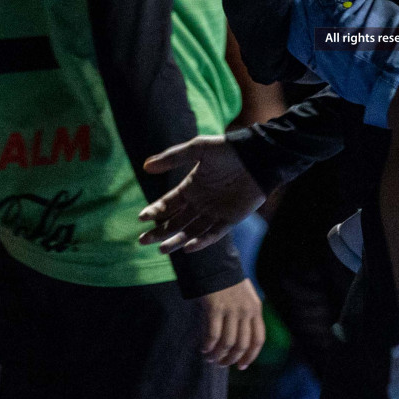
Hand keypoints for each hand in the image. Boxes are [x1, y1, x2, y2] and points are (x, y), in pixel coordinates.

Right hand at [138, 136, 266, 253]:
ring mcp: (214, 212)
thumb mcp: (198, 149)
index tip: (141, 218)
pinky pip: (214, 234)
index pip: (167, 204)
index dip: (154, 211)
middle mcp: (199, 202)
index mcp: (190, 187)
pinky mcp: (230, 219)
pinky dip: (202, 241)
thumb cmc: (227, 150)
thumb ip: (173, 157)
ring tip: (162, 249)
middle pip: (175, 222)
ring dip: (177, 241)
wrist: (257, 156)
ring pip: (191, 231)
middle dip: (159, 232)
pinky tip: (188, 247)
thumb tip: (145, 166)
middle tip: (143, 241)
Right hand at [200, 279, 265, 368]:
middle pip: (242, 345)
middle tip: (221, 364)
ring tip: (210, 358)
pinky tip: (203, 349)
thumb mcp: (245, 298)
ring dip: (217, 355)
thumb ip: (246, 316)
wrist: (216, 263)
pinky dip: (208, 346)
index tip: (241, 367)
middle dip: (231, 359)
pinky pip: (212, 335)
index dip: (251, 356)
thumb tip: (239, 345)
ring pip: (227, 343)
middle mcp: (246, 311)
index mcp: (256, 309)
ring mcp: (231, 309)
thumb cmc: (228, 283)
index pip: (258, 340)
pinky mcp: (215, 308)